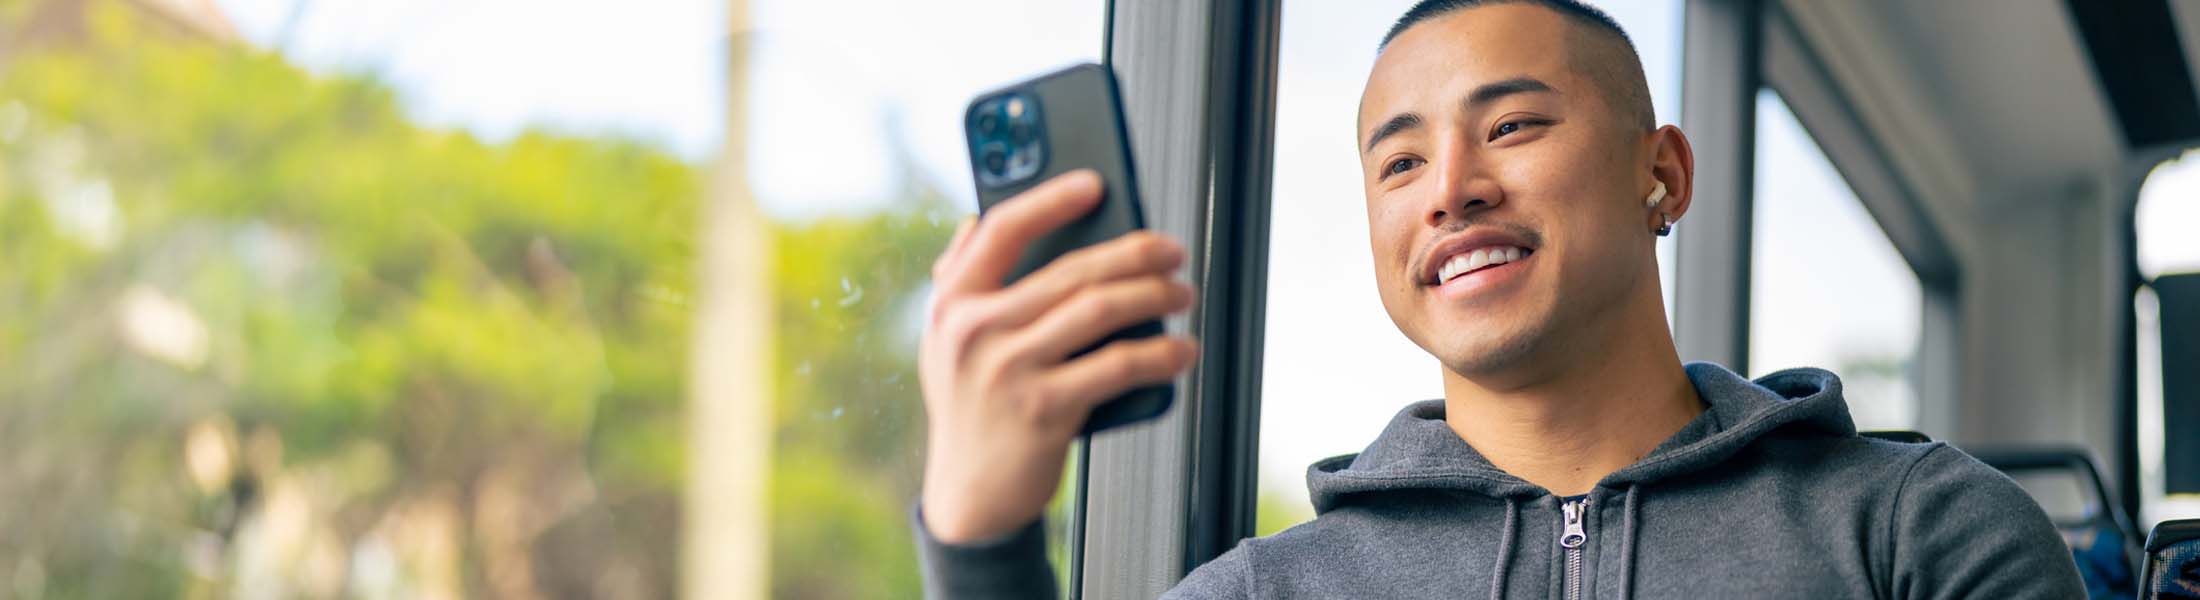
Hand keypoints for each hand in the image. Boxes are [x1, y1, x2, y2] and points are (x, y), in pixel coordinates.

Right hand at [918, 169, 1198, 543]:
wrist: (969, 497)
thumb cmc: (970, 409)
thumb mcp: (943, 342)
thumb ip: (957, 281)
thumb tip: (979, 219)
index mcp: (952, 303)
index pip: (1002, 229)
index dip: (1050, 198)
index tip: (1095, 183)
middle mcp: (975, 331)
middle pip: (1070, 269)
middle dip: (1134, 253)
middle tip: (1172, 251)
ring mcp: (1008, 371)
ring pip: (1099, 311)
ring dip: (1154, 296)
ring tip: (1182, 294)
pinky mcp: (1043, 410)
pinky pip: (1116, 366)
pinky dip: (1158, 353)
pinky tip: (1181, 349)